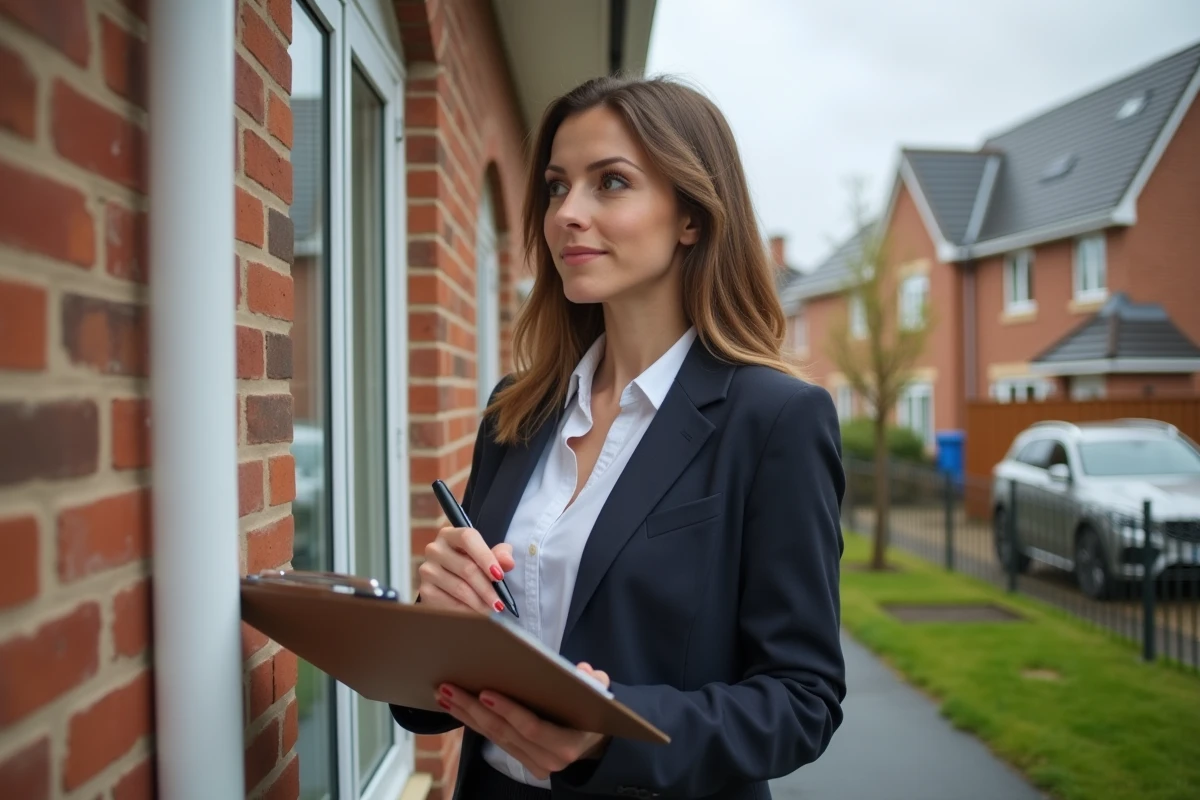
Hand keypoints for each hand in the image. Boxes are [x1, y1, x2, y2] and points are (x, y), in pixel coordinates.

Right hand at [418, 524, 513, 614]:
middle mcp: (435, 549)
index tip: (500, 576)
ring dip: (479, 602)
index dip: (486, 556)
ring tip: (492, 609)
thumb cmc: (474, 563)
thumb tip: (508, 562)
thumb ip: (500, 555)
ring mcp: (427, 570)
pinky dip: (466, 611)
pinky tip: (477, 612)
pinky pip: (449, 603)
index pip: (467, 538)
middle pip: (466, 568)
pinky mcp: (425, 590)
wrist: (453, 581)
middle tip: (500, 602)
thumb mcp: (488, 555)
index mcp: (450, 534)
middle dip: (487, 588)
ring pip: (459, 588)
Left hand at [436, 662, 612, 779]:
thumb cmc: (593, 712)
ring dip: (467, 716)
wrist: (595, 741)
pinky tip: (457, 707)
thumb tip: (584, 671)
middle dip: (474, 710)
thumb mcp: (600, 695)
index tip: (485, 693)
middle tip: (450, 688)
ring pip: (494, 738)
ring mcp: (534, 764)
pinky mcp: (523, 762)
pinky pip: (494, 741)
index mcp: (568, 743)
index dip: (508, 711)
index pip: (533, 729)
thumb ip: (596, 682)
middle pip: (505, 734)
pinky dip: (473, 723)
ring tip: (445, 694)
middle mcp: (549, 759)